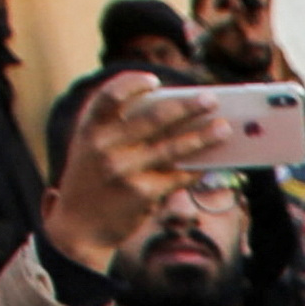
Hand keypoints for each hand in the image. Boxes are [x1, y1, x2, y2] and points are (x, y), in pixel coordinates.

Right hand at [33, 71, 228, 280]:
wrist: (79, 226)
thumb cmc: (93, 180)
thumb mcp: (91, 149)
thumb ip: (119, 130)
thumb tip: (175, 117)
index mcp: (89, 129)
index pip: (110, 96)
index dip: (133, 84)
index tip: (156, 80)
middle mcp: (105, 146)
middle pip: (154, 118)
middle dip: (187, 107)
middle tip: (212, 99)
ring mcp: (125, 170)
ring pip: (174, 148)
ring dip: (204, 137)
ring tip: (225, 128)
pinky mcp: (143, 193)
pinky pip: (179, 176)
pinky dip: (199, 168)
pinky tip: (215, 161)